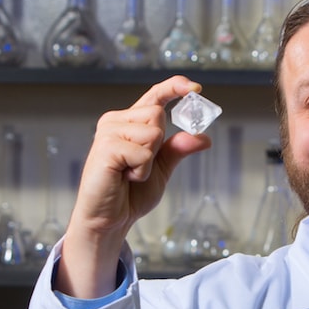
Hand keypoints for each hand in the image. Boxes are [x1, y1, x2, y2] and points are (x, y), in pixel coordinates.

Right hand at [57, 76, 211, 297]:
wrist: (109, 220)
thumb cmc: (130, 195)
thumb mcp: (161, 169)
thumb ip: (178, 150)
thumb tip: (203, 137)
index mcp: (129, 122)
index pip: (154, 96)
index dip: (175, 87)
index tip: (196, 88)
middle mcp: (116, 121)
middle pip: (157, 115)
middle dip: (158, 144)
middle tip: (139, 165)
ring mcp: (108, 132)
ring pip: (152, 132)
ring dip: (149, 161)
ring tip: (129, 173)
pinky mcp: (105, 148)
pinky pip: (142, 153)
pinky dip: (141, 171)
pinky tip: (123, 178)